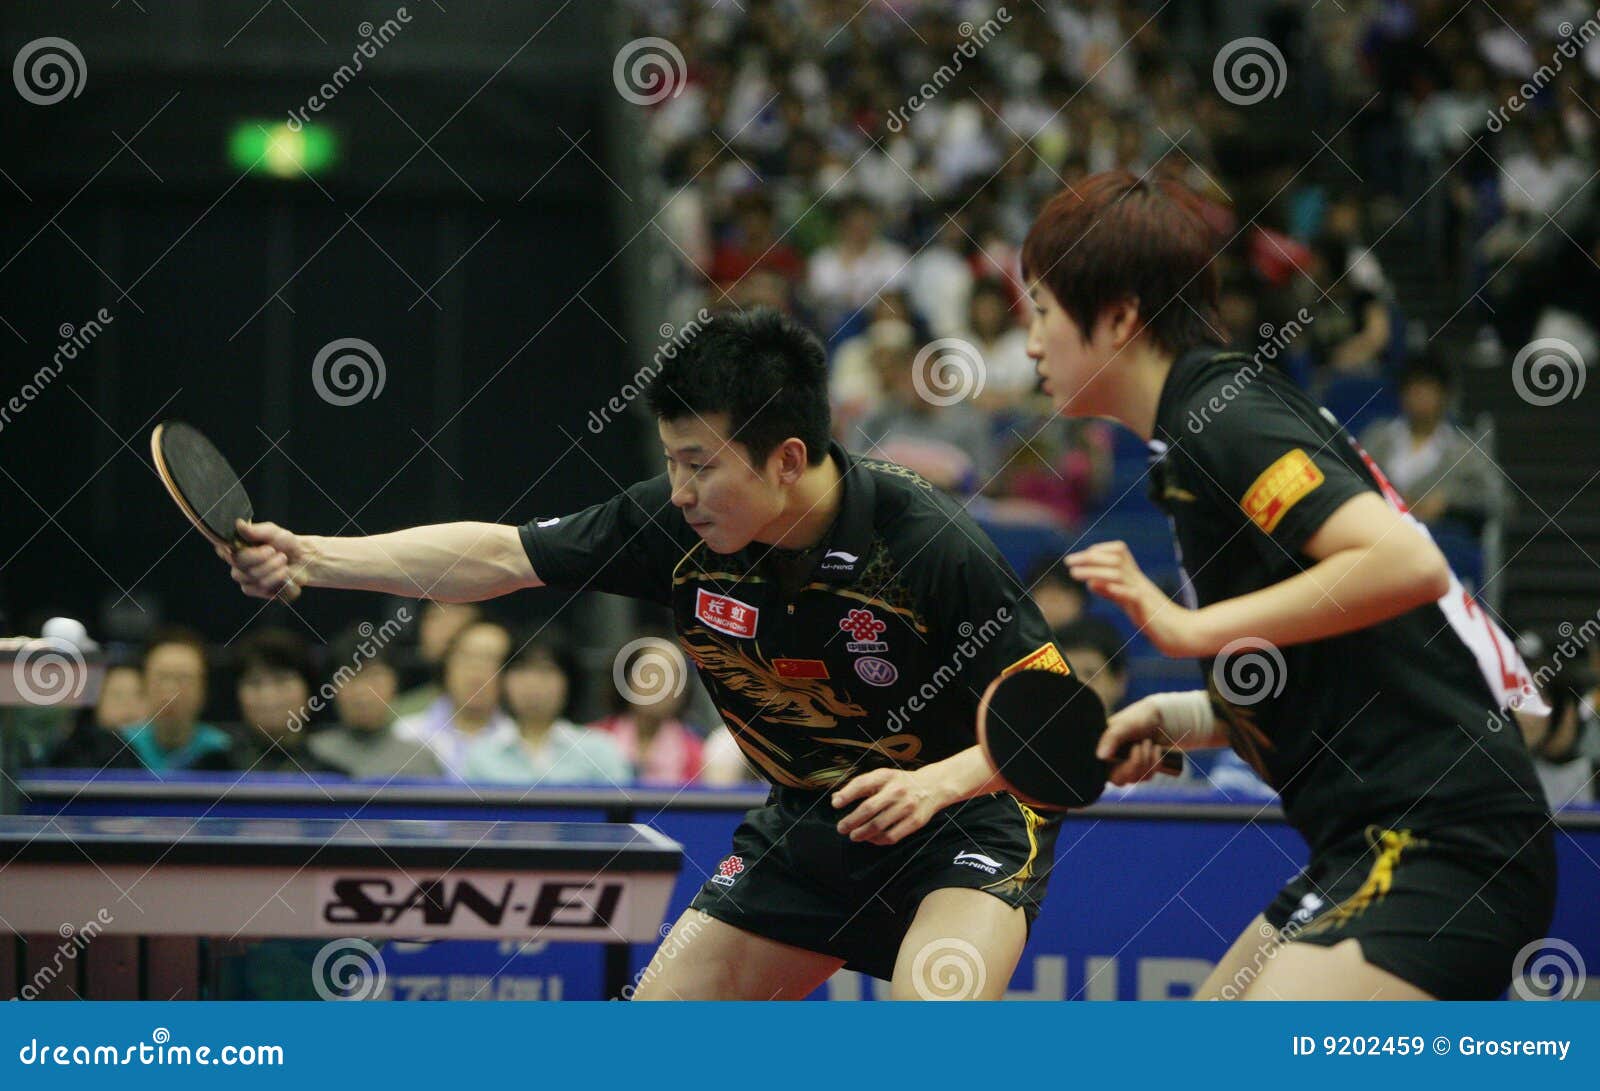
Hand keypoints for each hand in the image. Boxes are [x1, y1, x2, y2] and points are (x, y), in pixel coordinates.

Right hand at [220, 520, 307, 601]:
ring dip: (275, 569)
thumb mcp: (274, 532)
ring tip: (283, 563)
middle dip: (266, 558)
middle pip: (241, 564)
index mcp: (237, 547)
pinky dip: (276, 581)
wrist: (302, 560)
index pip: (224, 550)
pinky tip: (282, 576)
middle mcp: (237, 564)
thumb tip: (239, 524)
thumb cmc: (285, 544)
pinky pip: (260, 589)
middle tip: (277, 553)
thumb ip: (256, 530)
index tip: (262, 548)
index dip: (237, 551)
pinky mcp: (254, 590)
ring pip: (254, 578)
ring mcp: (244, 579)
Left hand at [832, 768, 947, 845]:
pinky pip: (891, 836)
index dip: (847, 794)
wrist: (932, 786)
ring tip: (854, 836)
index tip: (835, 805)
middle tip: (841, 828)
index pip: (862, 784)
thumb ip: (859, 787)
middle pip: (869, 808)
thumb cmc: (900, 783)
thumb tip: (836, 799)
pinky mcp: (915, 822)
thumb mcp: (882, 777)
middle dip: (851, 820)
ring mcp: (907, 807)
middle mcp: (896, 790)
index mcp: (886, 776)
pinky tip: (871, 839)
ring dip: (862, 834)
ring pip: (879, 825)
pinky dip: (877, 840)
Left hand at [1064, 542, 1202, 656]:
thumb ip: (1111, 592)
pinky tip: (1104, 588)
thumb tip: (1091, 583)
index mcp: (1135, 578)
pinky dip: (1118, 590)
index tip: (1080, 557)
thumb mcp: (1128, 602)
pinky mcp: (1147, 609)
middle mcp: (1138, 581)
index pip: (1119, 552)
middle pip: (1115, 560)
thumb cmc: (1153, 617)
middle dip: (1090, 558)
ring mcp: (1143, 594)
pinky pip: (1133, 596)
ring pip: (1119, 575)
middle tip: (1068, 562)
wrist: (1179, 633)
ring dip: (1095, 572)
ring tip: (1074, 574)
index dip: (1099, 550)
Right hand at [1096, 696, 1180, 785]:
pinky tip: (1156, 749)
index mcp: (1104, 749)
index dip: (1116, 768)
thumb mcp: (1124, 725)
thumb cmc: (1140, 718)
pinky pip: (1148, 776)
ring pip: (1136, 778)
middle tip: (1139, 746)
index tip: (1133, 750)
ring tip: (1148, 742)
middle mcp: (1114, 761)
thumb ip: (1110, 738)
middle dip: (1135, 763)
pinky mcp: (1143, 770)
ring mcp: (1129, 766)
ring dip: (1147, 760)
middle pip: (1119, 779)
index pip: (1102, 770)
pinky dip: (1155, 762)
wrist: (1164, 718)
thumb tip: (1100, 756)